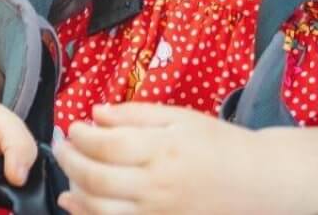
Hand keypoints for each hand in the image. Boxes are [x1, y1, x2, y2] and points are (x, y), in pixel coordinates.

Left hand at [54, 102, 313, 214]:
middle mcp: (155, 186)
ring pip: (97, 209)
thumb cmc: (220, 144)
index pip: (106, 144)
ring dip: (73, 189)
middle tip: (60, 146)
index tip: (73, 126)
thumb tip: (96, 112)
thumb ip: (137, 114)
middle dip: (69, 160)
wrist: (257, 184)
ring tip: (67, 171)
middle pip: (95, 177)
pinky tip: (74, 203)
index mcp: (163, 149)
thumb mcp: (182, 117)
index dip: (81, 136)